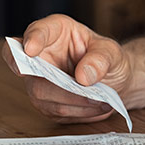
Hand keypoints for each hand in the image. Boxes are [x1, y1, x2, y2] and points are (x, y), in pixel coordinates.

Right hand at [2, 14, 132, 122]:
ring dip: (73, 102)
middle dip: (59, 85)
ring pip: (42, 96)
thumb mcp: (112, 52)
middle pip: (31, 71)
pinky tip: (96, 107)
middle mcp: (41, 55)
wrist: (114, 81)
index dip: (31, 39)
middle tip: (87, 89)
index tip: (31, 50)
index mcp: (55, 31)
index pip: (36, 31)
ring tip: (100, 101)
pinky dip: (78, 112)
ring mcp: (39, 81)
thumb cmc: (107, 59)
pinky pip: (55, 111)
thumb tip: (83, 76)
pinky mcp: (46, 103)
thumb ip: (101, 59)